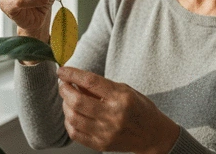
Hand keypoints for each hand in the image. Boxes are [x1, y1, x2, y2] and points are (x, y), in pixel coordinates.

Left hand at [57, 67, 178, 153]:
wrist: (152, 134)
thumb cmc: (138, 107)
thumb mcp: (124, 89)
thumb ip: (100, 86)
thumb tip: (75, 80)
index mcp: (120, 97)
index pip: (90, 81)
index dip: (72, 74)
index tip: (62, 71)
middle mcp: (113, 115)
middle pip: (78, 100)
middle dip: (65, 90)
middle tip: (63, 84)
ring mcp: (106, 132)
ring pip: (73, 117)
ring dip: (65, 105)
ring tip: (68, 99)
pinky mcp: (101, 145)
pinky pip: (75, 133)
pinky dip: (69, 121)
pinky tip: (72, 114)